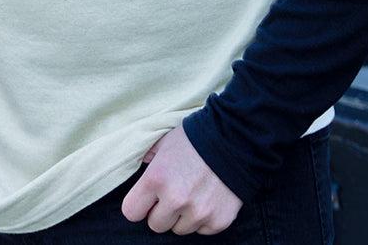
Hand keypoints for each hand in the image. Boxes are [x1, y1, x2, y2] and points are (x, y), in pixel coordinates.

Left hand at [121, 125, 242, 234]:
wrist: (236, 137)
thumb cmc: (197, 137)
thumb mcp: (166, 140)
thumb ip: (149, 155)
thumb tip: (142, 164)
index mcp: (156, 178)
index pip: (131, 212)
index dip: (139, 204)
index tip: (148, 198)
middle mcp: (175, 200)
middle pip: (156, 225)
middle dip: (162, 211)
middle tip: (175, 191)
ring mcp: (198, 213)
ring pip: (180, 229)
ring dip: (184, 215)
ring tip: (195, 191)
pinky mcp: (218, 221)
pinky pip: (202, 230)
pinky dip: (204, 218)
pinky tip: (209, 196)